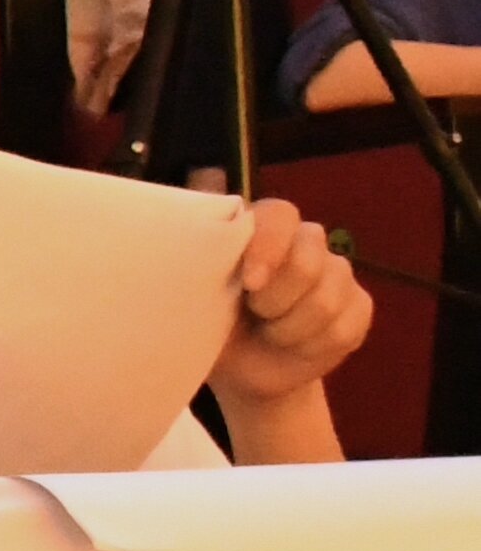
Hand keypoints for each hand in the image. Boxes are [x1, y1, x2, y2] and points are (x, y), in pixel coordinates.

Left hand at [207, 198, 367, 409]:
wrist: (245, 371)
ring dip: (290, 328)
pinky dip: (313, 345)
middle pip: (308, 258)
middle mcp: (304, 243)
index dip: (269, 247)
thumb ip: (197, 247)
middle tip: (255, 315)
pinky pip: (345, 324)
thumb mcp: (191, 291)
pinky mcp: (359, 305)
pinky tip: (295, 347)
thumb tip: (200, 179)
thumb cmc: (212, 323)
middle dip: (276, 299)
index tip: (249, 283)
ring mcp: (337, 272)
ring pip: (328, 296)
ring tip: (269, 333)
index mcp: (262, 231)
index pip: (279, 215)